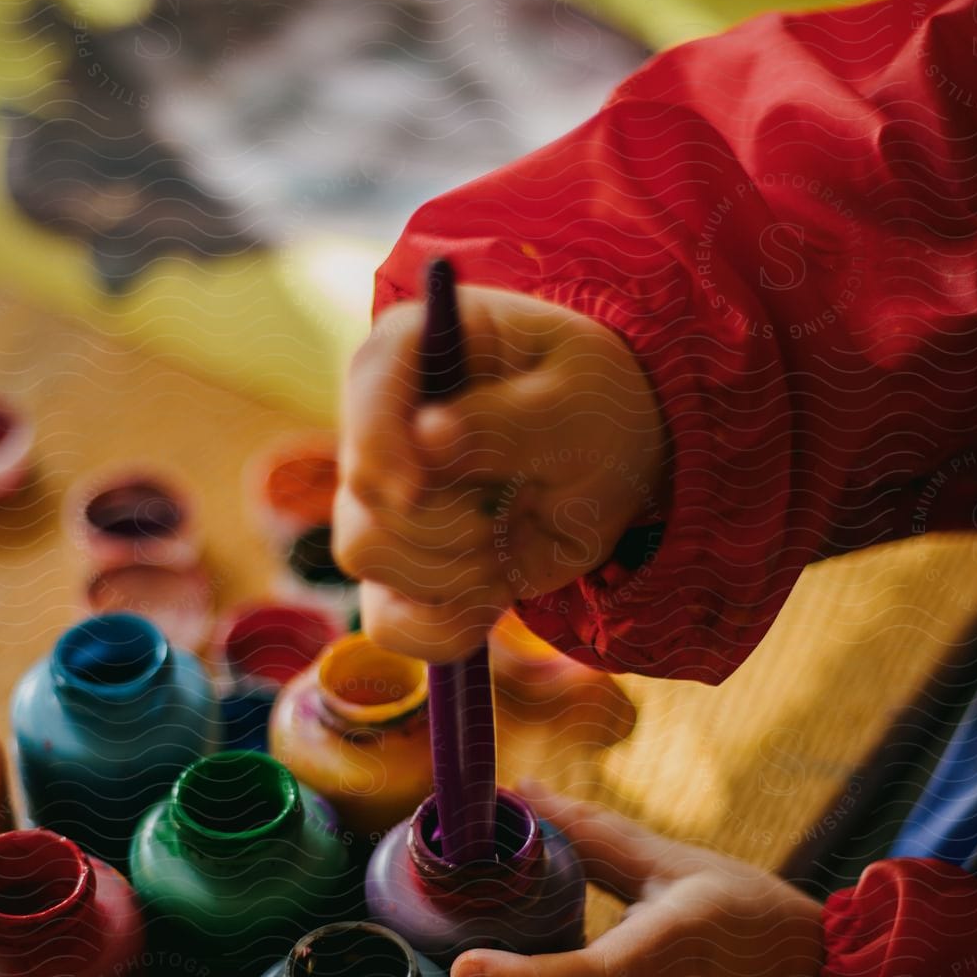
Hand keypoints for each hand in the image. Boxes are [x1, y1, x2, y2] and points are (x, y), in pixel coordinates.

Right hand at [334, 286, 664, 661]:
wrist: (615, 457)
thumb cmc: (595, 403)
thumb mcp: (577, 402)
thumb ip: (505, 420)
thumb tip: (426, 437)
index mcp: (415, 349)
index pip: (366, 388)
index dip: (378, 446)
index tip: (415, 490)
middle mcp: (381, 422)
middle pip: (360, 495)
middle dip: (440, 524)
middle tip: (502, 512)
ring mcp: (381, 497)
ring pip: (365, 555)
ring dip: (448, 571)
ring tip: (505, 544)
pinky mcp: (400, 562)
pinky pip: (389, 621)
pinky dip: (443, 627)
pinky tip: (491, 597)